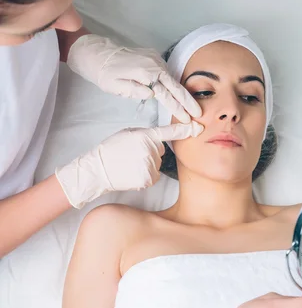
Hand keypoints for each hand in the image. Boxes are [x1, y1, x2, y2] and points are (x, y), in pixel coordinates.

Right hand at [55, 122, 202, 208]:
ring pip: (157, 164)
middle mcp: (150, 150)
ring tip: (129, 164)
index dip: (185, 129)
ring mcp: (150, 165)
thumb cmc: (111, 150)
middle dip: (150, 152)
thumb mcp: (129, 133)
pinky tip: (131, 173)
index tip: (198, 127)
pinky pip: (153, 176)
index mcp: (145, 135)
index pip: (169, 132)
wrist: (98, 169)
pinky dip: (145, 176)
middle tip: (131, 154)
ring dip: (147, 165)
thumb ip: (146, 135)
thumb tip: (157, 139)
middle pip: (160, 151)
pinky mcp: (148, 179)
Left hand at [67, 35, 201, 122]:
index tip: (187, 118)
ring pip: (173, 79)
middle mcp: (154, 64)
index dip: (178, 108)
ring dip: (182, 93)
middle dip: (187, 101)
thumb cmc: (105, 74)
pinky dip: (174, 84)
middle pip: (175, 86)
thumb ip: (135, 91)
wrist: (99, 54)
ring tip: (192, 107)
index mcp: (146, 73)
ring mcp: (156, 59)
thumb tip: (152, 95)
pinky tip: (180, 93)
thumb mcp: (115, 87)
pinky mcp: (154, 57)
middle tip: (198, 114)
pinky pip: (167, 73)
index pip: (166, 94)